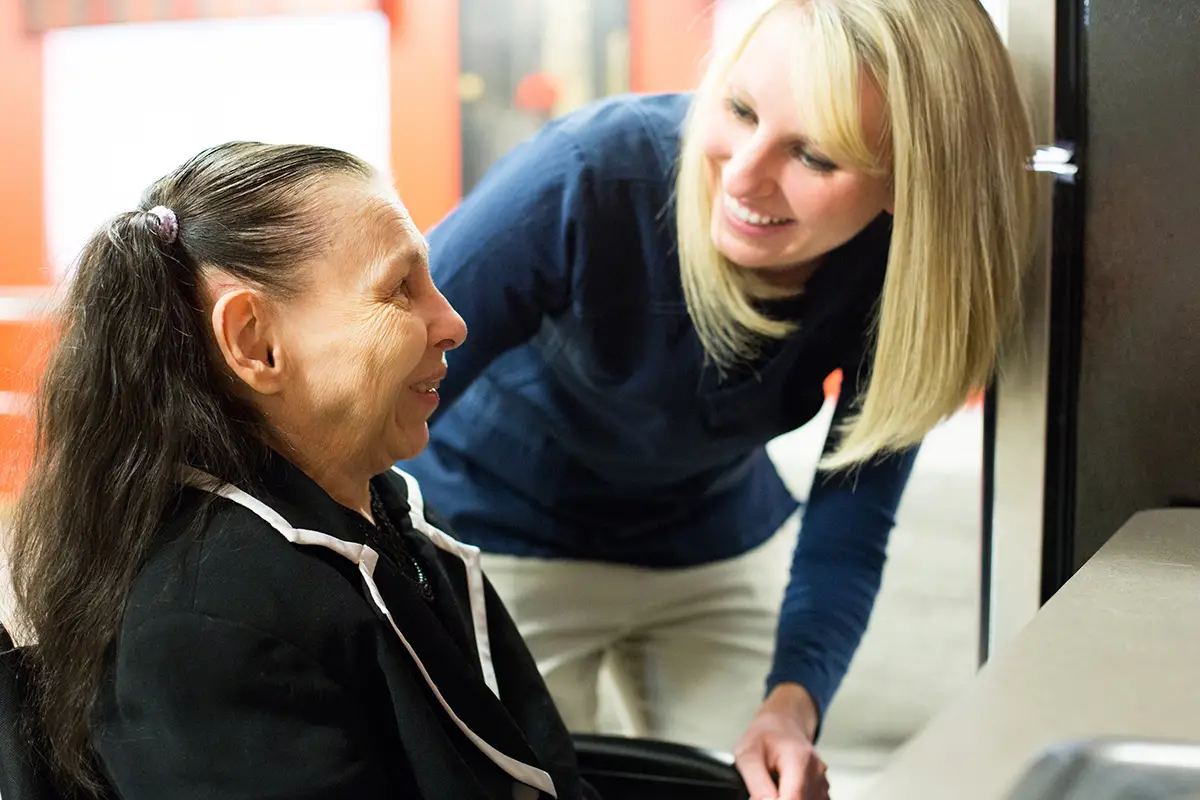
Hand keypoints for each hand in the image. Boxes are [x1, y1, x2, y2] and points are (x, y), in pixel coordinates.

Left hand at [733, 683, 829, 799]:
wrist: (783, 724)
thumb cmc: (765, 735)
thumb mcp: (747, 754)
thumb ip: (756, 782)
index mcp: (798, 759)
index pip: (793, 799)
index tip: (761, 797)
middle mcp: (816, 771)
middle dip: (776, 799)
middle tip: (764, 786)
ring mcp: (822, 781)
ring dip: (785, 797)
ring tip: (774, 782)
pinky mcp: (823, 790)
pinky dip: (795, 797)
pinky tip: (784, 787)